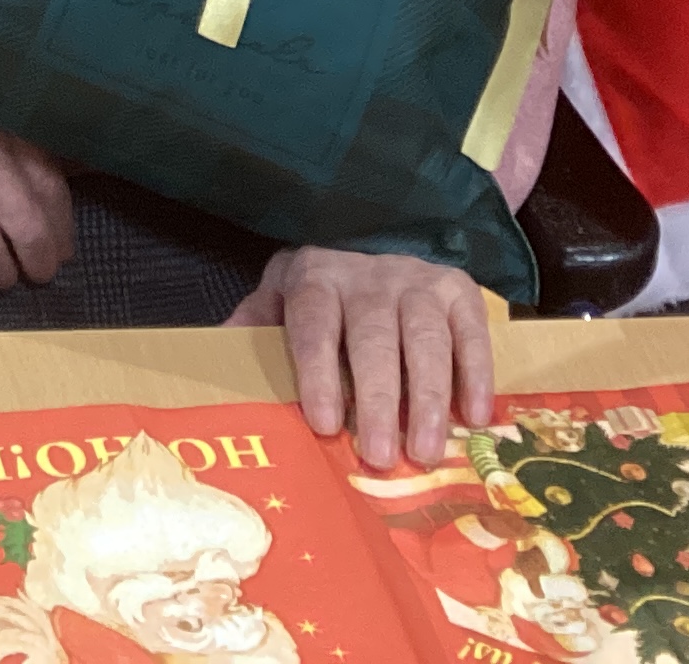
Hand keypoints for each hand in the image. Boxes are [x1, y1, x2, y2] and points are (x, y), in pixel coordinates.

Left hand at [231, 246, 492, 470]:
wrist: (376, 231)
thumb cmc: (322, 290)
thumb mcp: (279, 295)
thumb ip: (253, 326)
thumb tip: (212, 365)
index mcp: (315, 280)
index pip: (314, 324)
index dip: (319, 373)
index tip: (326, 424)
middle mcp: (368, 277)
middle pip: (374, 338)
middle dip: (378, 400)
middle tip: (382, 457)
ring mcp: (417, 280)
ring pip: (426, 338)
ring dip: (428, 398)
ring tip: (426, 452)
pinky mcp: (458, 288)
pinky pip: (472, 332)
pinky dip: (476, 374)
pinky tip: (474, 417)